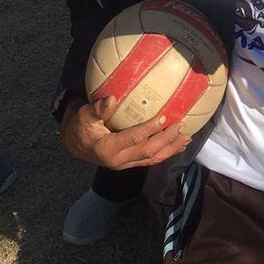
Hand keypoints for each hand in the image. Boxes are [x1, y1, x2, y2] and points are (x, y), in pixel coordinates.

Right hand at [59, 96, 191, 169]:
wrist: (76, 146)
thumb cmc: (81, 127)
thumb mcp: (83, 116)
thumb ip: (97, 109)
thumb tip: (111, 98)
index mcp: (108, 148)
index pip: (133, 139)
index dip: (149, 129)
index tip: (164, 117)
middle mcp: (119, 160)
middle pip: (148, 151)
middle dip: (167, 140)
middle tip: (181, 125)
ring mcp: (126, 164)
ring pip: (152, 159)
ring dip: (171, 148)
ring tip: (186, 137)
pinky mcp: (131, 163)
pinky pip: (151, 160)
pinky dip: (166, 152)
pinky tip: (179, 144)